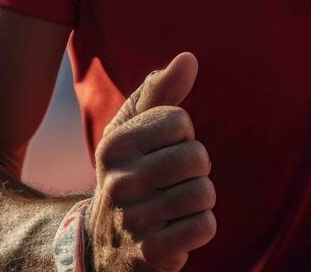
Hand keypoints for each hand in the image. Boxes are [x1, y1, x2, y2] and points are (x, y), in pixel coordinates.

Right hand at [88, 52, 216, 270]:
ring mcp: (134, 219)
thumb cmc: (130, 172)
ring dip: (199, 200)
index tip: (160, 151)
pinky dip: (200, 227)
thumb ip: (161, 91)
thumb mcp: (134, 130)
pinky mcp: (151, 253)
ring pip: (204, 193)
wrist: (105, 243)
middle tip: (173, 181)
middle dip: (196, 169)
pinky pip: (205, 226)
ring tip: (174, 205)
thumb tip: (189, 58)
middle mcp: (119, 181)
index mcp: (115, 144)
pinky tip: (177, 229)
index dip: (181, 136)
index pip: (180, 121)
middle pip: (197, 157)